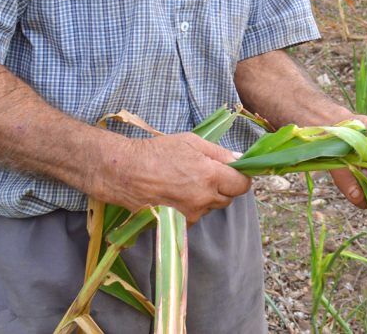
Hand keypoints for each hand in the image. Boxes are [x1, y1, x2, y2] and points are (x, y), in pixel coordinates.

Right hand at [93, 133, 251, 222]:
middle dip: (223, 187)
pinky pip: (195, 216)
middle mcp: (203, 199)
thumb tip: (239, 160)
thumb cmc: (157, 152)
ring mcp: (190, 214)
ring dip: (206, 198)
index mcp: (210, 176)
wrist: (124, 173)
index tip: (233, 172)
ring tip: (185, 183)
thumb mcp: (191, 141)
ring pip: (211, 208)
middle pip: (228, 198)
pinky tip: (176, 195)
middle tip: (205, 174)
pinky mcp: (178, 224)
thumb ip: (219, 153)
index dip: (240, 178)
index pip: (242, 185)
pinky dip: (191, 208)